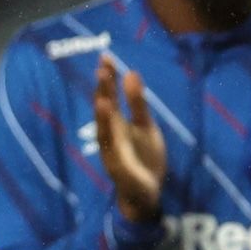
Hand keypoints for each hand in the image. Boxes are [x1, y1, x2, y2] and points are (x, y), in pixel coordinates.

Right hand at [92, 55, 166, 223]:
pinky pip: (113, 153)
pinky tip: (112, 132)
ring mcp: (111, 151)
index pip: (110, 95)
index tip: (106, 56)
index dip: (108, 78)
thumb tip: (131, 72)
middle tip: (103, 69)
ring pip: (105, 131)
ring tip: (103, 97)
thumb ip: (138, 103)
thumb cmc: (144, 157)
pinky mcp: (118, 168)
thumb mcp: (146, 126)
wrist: (147, 192)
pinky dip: (111, 142)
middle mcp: (109, 134)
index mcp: (117, 122)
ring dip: (103, 116)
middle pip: (104, 109)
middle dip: (103, 91)